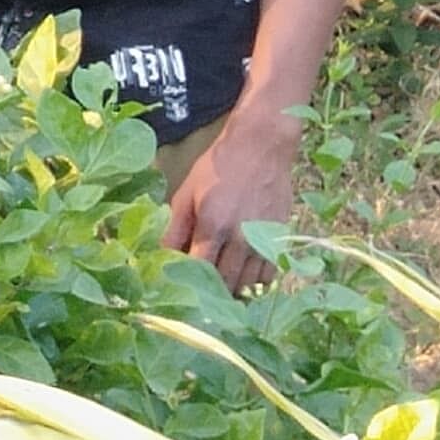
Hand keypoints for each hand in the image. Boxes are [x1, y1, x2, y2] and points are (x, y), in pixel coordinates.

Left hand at [163, 115, 301, 294]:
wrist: (260, 148)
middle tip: (196, 291)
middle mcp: (241, 239)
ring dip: (231, 289)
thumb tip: (159, 256)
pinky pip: (267, 276)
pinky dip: (252, 282)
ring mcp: (264, 241)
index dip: (187, 283)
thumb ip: (174, 229)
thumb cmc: (217, 169)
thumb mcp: (186, 194)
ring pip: (246, 284)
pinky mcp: (279, 240)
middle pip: (224, 283)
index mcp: (213, 225)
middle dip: (208, 291)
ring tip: (216, 286)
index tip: (177, 287)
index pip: (198, 271)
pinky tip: (240, 275)